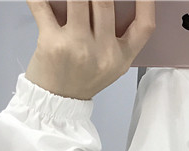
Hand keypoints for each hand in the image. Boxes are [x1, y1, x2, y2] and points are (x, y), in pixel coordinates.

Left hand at [25, 0, 154, 99]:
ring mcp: (77, 47)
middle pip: (105, 2)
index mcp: (121, 57)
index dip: (146, 2)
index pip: (144, 26)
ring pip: (77, 0)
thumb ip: (117, 36)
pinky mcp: (51, 43)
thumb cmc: (83, 78)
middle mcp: (103, 53)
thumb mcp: (111, 64)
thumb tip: (111, 1)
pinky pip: (41, 5)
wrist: (57, 103)